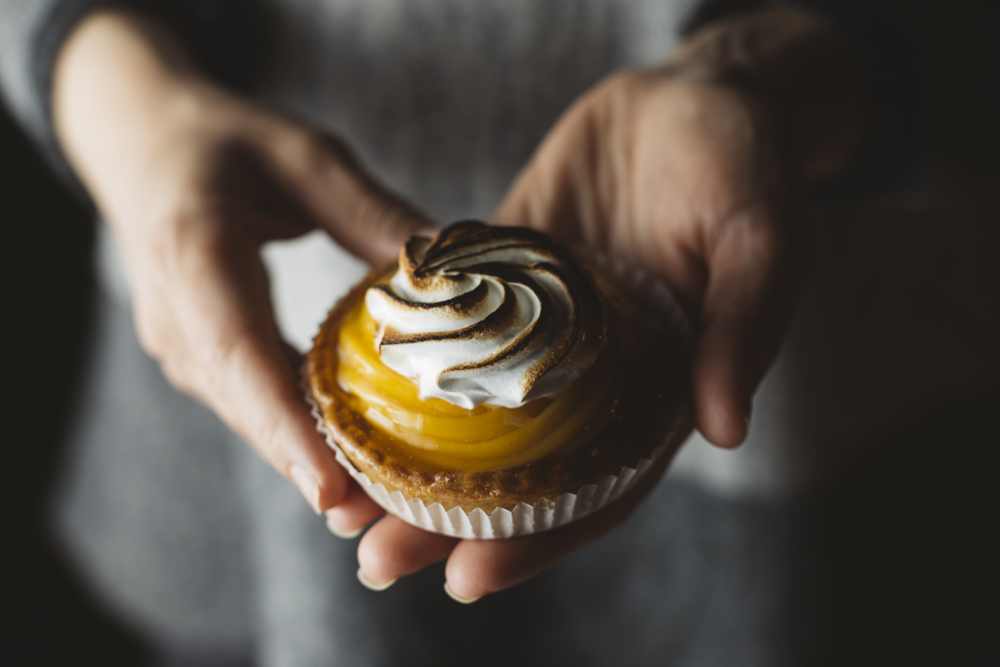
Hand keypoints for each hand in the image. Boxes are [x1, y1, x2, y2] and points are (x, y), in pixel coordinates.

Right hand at [53, 10, 429, 516]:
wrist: (146, 146)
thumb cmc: (223, 142)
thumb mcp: (303, 155)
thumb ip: (372, 211)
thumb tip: (452, 266)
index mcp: (193, 256)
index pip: (237, 355)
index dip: (284, 425)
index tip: (328, 486)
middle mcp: (178, 319)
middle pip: (248, 407)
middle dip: (311, 465)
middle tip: (382, 518)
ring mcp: (185, 346)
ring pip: (252, 416)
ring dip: (310, 459)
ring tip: (379, 505)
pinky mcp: (203, 357)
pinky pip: (255, 403)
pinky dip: (301, 431)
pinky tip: (355, 455)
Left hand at [353, 8, 861, 598]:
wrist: (694, 95)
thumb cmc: (746, 166)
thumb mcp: (763, 240)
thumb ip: (741, 328)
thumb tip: (725, 429)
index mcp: (660, 390)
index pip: (597, 488)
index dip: (539, 540)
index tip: (469, 578)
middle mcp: (594, 376)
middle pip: (519, 469)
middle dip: (451, 521)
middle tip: (378, 559)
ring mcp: (541, 330)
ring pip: (471, 413)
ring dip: (413, 460)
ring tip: (346, 496)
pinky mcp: (500, 275)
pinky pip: (446, 325)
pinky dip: (402, 362)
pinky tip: (346, 388)